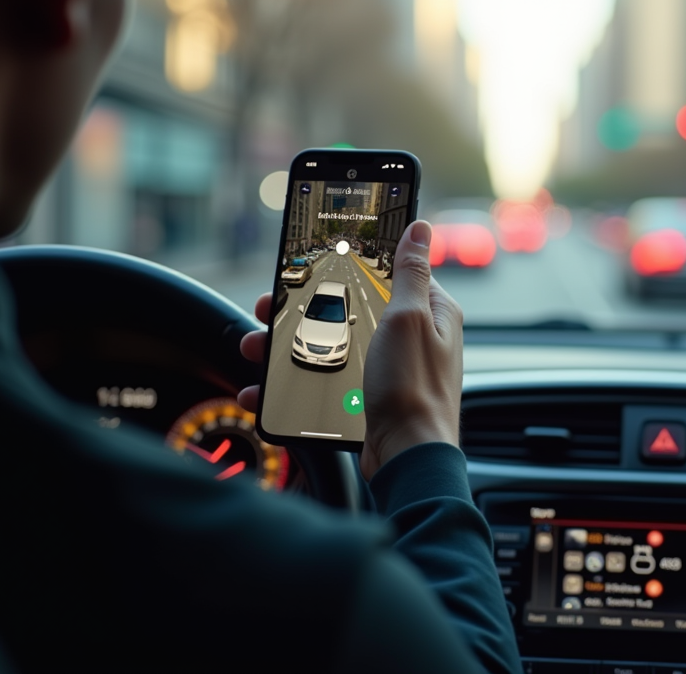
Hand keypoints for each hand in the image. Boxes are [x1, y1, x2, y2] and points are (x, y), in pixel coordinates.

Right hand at [238, 220, 464, 479]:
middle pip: (348, 309)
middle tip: (267, 309)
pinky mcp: (367, 397)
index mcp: (430, 311)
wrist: (407, 458)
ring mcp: (387, 369)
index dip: (347, 266)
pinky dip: (293, 383)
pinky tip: (264, 389)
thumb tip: (419, 227)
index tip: (308, 265)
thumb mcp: (409, 318)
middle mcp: (411, 337)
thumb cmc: (414, 389)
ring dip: (287, 347)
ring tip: (255, 349)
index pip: (388, 273)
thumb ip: (410, 271)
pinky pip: (325, 381)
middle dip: (304, 310)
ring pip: (329, 346)